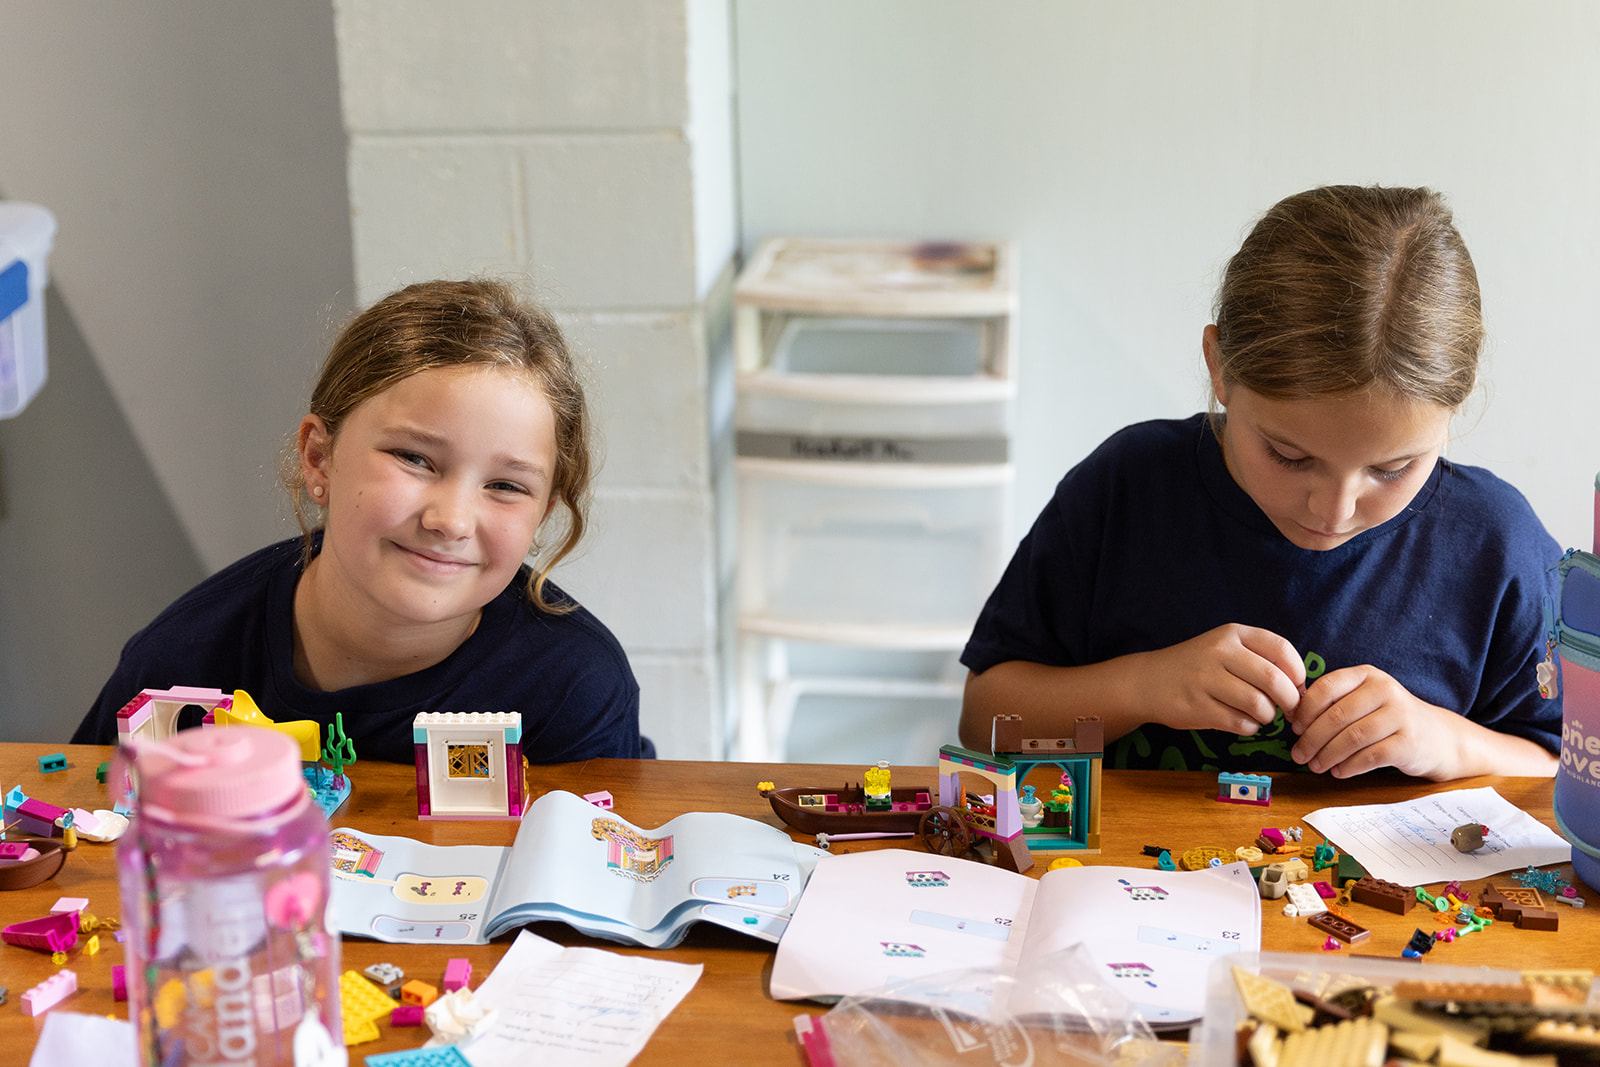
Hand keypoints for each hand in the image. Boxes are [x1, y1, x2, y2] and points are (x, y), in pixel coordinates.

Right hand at [1138, 624, 1305, 735]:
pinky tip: (1242, 721)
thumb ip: (1261, 659)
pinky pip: (1240, 723)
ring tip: (1259, 714)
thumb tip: (1303, 689)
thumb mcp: (1226, 648)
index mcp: (1232, 633)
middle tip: (1288, 709)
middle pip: (1274, 680)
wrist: (1148, 681)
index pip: (1281, 649)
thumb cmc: (1198, 666)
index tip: (1297, 685)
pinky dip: (1250, 727)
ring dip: (1268, 716)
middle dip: (1290, 700)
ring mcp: (1205, 680)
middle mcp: (1218, 652)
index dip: (1298, 672)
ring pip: (1259, 705)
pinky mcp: (1197, 707)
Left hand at [1287, 665, 1460, 777]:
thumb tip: (1292, 717)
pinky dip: (1349, 766)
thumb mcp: (1363, 700)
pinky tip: (1338, 772)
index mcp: (1367, 675)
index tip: (1295, 728)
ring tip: (1315, 766)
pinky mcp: (1409, 743)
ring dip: (1327, 755)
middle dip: (1311, 739)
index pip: (1326, 688)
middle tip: (1298, 755)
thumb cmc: (1388, 718)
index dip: (1305, 710)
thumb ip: (1333, 703)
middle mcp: (1385, 690)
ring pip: (1351, 738)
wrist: (1439, 737)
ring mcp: (1400, 716)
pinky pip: (1370, 756)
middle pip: (1336, 716)